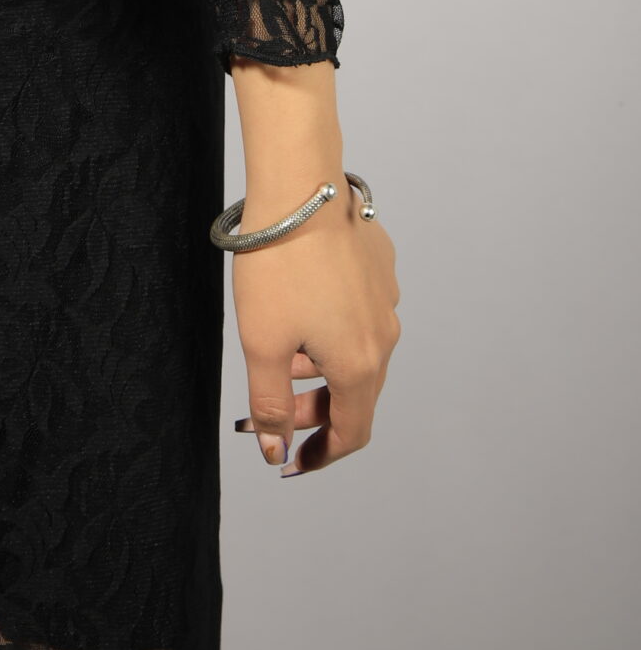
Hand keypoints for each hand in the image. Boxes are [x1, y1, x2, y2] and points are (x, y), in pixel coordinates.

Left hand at [232, 181, 400, 475]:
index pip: (351, 432)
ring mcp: (386, 299)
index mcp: (359, 365)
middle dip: (314, 410)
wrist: (300, 187)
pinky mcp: (380, 267)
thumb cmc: (277, 264)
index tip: (294, 461)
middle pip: (355, 393)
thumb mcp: (262, 344)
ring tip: (282, 351)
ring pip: (358, 352)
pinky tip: (301, 305)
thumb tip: (275, 451)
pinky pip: (359, 312)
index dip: (322, 454)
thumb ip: (270, 405)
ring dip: (322, 367)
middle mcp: (384, 336)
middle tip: (274, 411)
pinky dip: (332, 326)